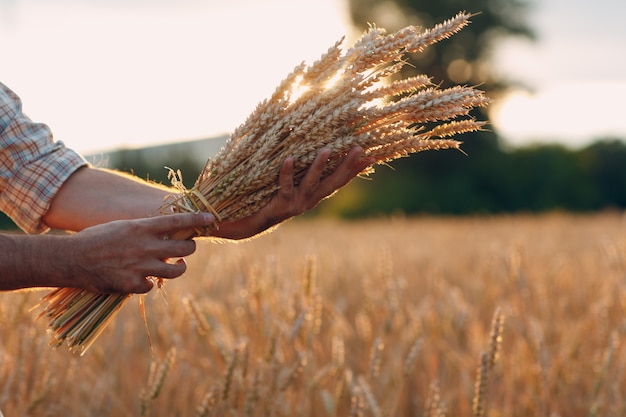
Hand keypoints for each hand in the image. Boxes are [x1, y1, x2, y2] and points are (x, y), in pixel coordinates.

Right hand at [62, 212, 214, 293]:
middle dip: (190, 247)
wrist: (72, 259)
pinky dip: (150, 282)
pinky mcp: (133, 285)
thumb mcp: (122, 227)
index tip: (211, 218)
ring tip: (178, 264)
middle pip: (184, 247)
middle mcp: (145, 246)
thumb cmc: (96, 239)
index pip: (177, 221)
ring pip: (176, 270)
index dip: (197, 220)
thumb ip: (145, 230)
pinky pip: (153, 285)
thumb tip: (167, 233)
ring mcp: (140, 267)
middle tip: (186, 247)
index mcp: (141, 228)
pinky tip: (143, 278)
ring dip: (180, 267)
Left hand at [213, 146, 374, 239]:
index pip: (338, 180)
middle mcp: (308, 202)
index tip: (372, 156)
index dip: (355, 170)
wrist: (241, 224)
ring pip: (312, 184)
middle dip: (347, 166)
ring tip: (328, 149)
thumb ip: (293, 169)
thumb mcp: (281, 184)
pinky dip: (287, 172)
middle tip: (360, 148)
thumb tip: (300, 141)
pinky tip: (289, 158)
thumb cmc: (260, 199)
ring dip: (319, 166)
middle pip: (332, 182)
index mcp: (311, 196)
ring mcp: (295, 205)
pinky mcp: (279, 206)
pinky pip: (285, 186)